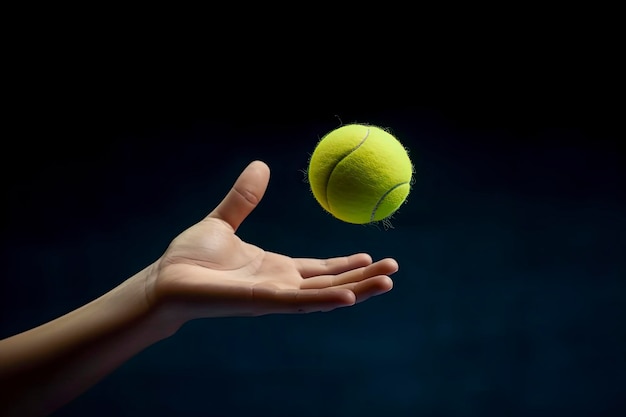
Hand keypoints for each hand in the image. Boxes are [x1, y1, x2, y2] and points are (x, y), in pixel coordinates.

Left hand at [146, 161, 396, 320]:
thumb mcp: (223, 221)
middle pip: (330, 283)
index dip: (344, 265)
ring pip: (324, 295)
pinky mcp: (261, 301)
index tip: (369, 256)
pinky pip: (299, 302)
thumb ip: (244, 198)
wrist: (163, 280)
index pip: (318, 269)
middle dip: (362, 279)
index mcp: (275, 268)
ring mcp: (273, 295)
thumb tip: (260, 165)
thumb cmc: (189, 257)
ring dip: (357, 289)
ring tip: (388, 283)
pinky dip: (326, 300)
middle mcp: (280, 284)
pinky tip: (351, 297)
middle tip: (393, 271)